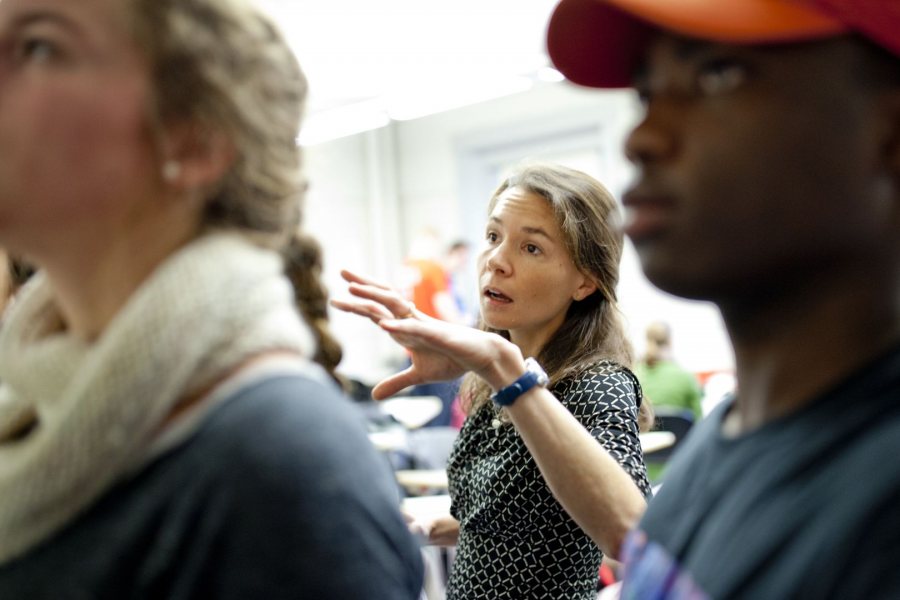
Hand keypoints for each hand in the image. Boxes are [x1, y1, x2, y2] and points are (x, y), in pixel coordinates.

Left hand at [331, 270, 522, 398]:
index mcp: (406, 327)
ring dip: (373, 297)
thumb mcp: (418, 375)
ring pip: (394, 306)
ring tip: (352, 288)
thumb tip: (374, 395)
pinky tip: (382, 326)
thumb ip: (396, 382)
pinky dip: (397, 327)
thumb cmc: (452, 360)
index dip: (358, 303)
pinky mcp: (437, 335)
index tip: (336, 297)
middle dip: (363, 285)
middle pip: (383, 298)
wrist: (481, 358)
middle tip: (342, 270)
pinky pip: (414, 329)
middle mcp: (412, 320)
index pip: (378, 311)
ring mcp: (424, 325)